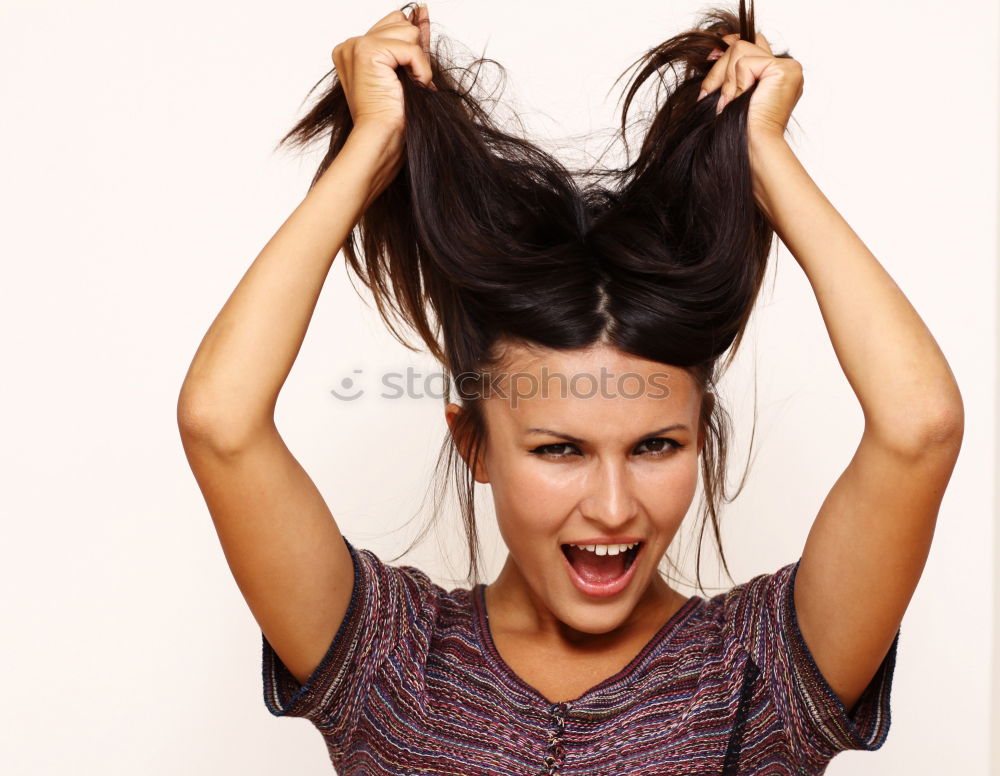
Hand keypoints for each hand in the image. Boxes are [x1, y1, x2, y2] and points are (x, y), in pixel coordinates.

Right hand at [331, 4, 435, 136]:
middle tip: (411, 81)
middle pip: (400, 22)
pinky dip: (420, 69)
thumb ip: (407, 44)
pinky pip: (411, 48)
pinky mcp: (368, 51)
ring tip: (409, 85)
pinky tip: (414, 85)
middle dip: (414, 51)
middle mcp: (350, 45)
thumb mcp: (401, 73)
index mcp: (352, 50)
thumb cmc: (390, 116)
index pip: (391, 23)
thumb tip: (422, 13)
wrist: (381, 137)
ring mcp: (357, 46)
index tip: (423, 39)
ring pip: (407, 31)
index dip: (411, 38)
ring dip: (418, 62)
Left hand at [697, 32, 802, 144]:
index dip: (729, 49)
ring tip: (729, 102)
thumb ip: (734, 71)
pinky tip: (740, 99)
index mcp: (776, 75)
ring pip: (741, 49)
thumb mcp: (734, 93)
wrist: (753, 146)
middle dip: (720, 68)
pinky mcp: (783, 69)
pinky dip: (736, 83)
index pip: (751, 46)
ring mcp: (788, 67)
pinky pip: (745, 62)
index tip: (710, 57)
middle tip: (708, 92)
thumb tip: (717, 48)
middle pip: (743, 44)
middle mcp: (787, 68)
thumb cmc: (742, 128)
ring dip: (727, 79)